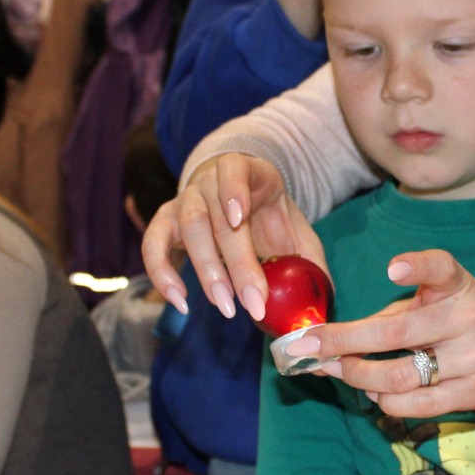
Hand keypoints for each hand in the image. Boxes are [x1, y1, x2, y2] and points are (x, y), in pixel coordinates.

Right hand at [140, 151, 325, 320]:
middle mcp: (209, 182)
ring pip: (188, 229)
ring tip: (225, 304)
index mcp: (247, 172)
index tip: (239, 217)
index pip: (234, 169)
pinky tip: (180, 300)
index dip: (234, 189)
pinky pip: (153, 244)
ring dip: (206, 270)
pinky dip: (161, 272)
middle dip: (235, 263)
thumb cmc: (269, 219)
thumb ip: (308, 257)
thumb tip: (321, 300)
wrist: (240, 203)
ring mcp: (184, 199)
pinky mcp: (165, 221)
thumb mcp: (294, 228)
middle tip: (252, 301)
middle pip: (217, 217)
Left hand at [300, 250, 474, 417]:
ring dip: (360, 376)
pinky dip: (387, 402)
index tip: (393, 268)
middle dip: (346, 341)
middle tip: (312, 346)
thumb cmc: (472, 317)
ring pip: (402, 376)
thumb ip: (400, 311)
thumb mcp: (446, 298)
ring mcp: (474, 360)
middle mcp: (468, 319)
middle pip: (398, 333)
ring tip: (338, 371)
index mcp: (459, 287)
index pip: (441, 269)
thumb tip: (339, 340)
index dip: (418, 266)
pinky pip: (418, 405)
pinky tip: (374, 394)